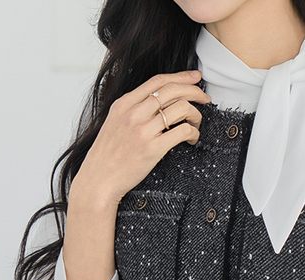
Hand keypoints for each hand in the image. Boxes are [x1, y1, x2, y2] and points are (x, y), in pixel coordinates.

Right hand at [73, 69, 211, 206]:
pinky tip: (192, 139)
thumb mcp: (114, 122)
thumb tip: (156, 100)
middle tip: (205, 98)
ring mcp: (144, 130)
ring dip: (196, 115)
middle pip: (173, 91)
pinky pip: (183, 131)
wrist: (99, 179)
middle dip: (195, 91)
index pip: (158, 81)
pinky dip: (193, 133)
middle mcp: (134, 113)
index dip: (181, 76)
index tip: (195, 78)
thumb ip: (132, 108)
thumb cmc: (107, 155)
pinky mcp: (153, 149)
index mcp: (124, 104)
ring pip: (181, 109)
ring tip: (196, 123)